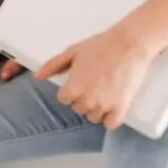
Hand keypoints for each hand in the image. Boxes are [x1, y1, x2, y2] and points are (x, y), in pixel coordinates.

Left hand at [35, 27, 154, 128]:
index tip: (79, 81)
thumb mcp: (72, 52)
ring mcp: (105, 106)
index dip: (70, 90)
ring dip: (96, 108)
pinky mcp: (121, 108)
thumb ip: (53, 65)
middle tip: (93, 84)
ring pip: (94, 117)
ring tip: (104, 92)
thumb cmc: (100, 46)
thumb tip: (38, 76)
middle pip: (79, 109)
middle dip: (83, 98)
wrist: (129, 44)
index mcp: (73, 88)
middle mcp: (87, 100)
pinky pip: (111, 123)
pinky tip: (112, 107)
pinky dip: (110, 118)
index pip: (64, 99)